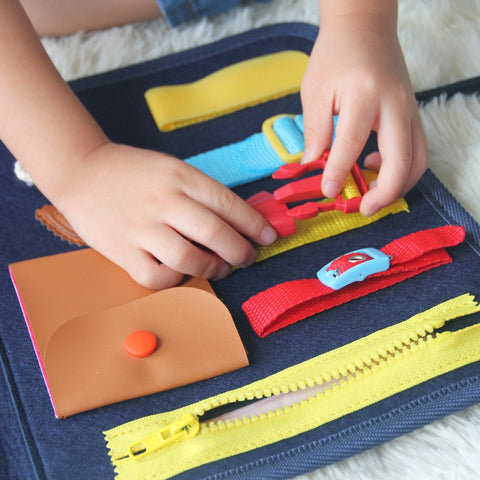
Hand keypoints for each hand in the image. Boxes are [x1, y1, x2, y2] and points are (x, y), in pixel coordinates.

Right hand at [56, 142, 277, 288]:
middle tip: (248, 257)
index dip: (254, 224)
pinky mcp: (121, 251)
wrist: (81, 172)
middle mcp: (163, 201)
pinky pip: (157, 277)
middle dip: (241, 251)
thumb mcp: (171, 168)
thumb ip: (200, 193)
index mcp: (179, 176)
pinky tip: (180, 271)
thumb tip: (237, 222)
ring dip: (214, 269)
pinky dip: (175, 279)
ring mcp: (140, 228)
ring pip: (189, 259)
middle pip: (215, 234)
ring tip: (221, 268)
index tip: (269, 236)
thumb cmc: (133, 173)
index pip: (227, 203)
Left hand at [301, 11, 428, 215]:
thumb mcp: (315, 91)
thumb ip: (314, 130)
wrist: (365, 27)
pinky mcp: (412, 114)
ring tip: (371, 196)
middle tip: (362, 209)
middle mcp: (394, 105)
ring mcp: (409, 110)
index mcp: (364, 96)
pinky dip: (401, 169)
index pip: (351, 144)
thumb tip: (311, 165)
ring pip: (417, 160)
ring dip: (397, 186)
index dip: (339, 172)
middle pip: (400, 160)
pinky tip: (374, 168)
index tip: (328, 191)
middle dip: (383, 193)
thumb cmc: (335, 56)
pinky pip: (417, 150)